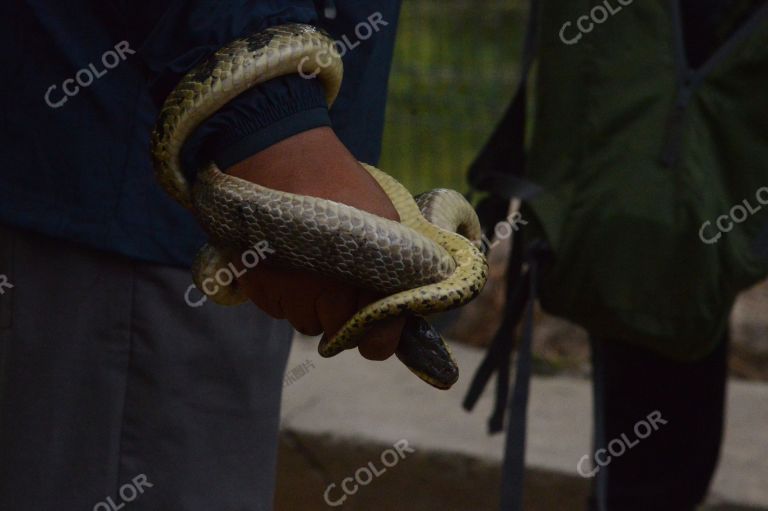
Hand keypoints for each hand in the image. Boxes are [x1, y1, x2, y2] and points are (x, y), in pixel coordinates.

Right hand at [226, 127, 404, 360]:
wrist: (279, 155)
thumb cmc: (340, 184)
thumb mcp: (387, 220)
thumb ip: (401, 269)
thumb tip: (410, 302)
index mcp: (366, 280)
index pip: (377, 343)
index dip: (381, 337)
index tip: (378, 322)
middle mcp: (326, 296)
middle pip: (337, 335)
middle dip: (341, 314)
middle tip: (340, 279)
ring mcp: (288, 295)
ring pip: (305, 322)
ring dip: (310, 304)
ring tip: (311, 262)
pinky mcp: (257, 288)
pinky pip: (276, 308)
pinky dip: (282, 293)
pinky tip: (286, 259)